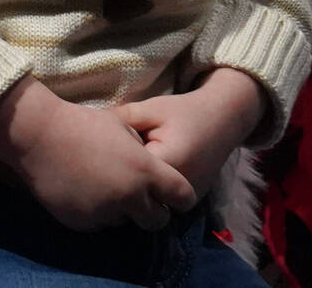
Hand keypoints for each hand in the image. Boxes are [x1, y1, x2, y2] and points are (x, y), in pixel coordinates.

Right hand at [0, 76, 197, 231]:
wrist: (37, 135)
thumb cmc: (80, 123)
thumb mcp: (122, 126)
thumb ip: (142, 151)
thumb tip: (150, 166)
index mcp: (145, 171)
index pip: (183, 196)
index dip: (180, 196)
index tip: (173, 196)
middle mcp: (130, 197)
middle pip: (158, 221)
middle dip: (154, 211)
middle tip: (139, 197)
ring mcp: (105, 213)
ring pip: (125, 222)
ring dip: (120, 209)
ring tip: (101, 185)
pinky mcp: (83, 223)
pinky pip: (98, 222)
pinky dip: (95, 210)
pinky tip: (81, 189)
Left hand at [116, 67, 266, 199]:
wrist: (223, 119)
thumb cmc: (184, 111)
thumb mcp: (149, 109)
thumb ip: (120, 120)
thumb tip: (88, 130)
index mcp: (169, 163)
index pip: (128, 174)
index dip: (111, 161)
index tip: (101, 149)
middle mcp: (182, 188)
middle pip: (138, 193)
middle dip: (122, 178)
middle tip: (108, 160)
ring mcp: (189, 200)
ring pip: (149, 200)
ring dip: (136, 186)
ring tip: (125, 165)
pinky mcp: (190, 203)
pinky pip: (161, 202)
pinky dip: (149, 190)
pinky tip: (142, 172)